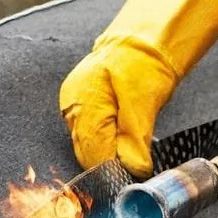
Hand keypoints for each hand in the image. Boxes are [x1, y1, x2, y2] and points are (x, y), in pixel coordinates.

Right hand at [59, 0, 217, 176]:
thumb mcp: (144, 100)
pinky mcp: (82, 103)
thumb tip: (134, 169)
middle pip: (86, 150)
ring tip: (130, 152)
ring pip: (88, 143)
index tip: (130, 180)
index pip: (92, 152)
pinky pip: (90, 131)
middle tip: (134, 169)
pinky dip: (106, 139)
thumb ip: (135, 138)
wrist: (143, 38)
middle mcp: (73, 105)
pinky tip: (121, 139)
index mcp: (84, 102)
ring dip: (109, 152)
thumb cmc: (144, 61)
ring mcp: (74, 104)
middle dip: (109, 163)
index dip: (111, 170)